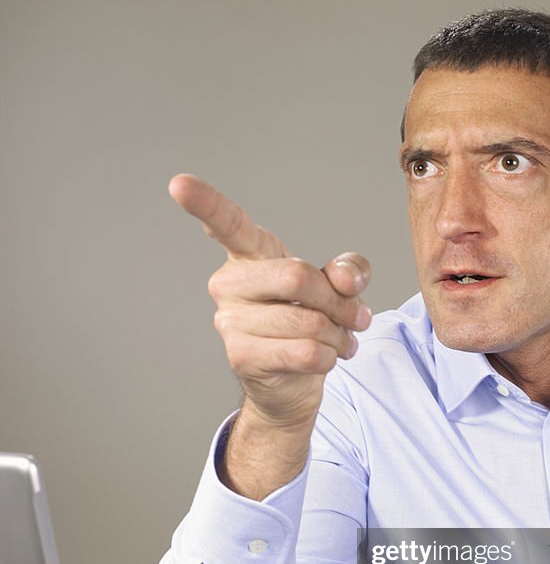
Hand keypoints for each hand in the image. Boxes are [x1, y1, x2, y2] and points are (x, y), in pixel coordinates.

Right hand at [169, 174, 371, 497]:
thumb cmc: (310, 320)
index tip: (178, 184)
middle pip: (296, 276)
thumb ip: (350, 271)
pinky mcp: (241, 357)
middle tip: (356, 316)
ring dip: (339, 335)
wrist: (294, 380)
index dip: (205, 203)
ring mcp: (230, 322)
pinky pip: (306, 353)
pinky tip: (325, 358)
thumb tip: (344, 280)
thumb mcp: (339, 287)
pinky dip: (329, 357)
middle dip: (339, 301)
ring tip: (339, 341)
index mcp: (249, 255)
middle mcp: (229, 284)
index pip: (227, 224)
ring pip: (308, 321)